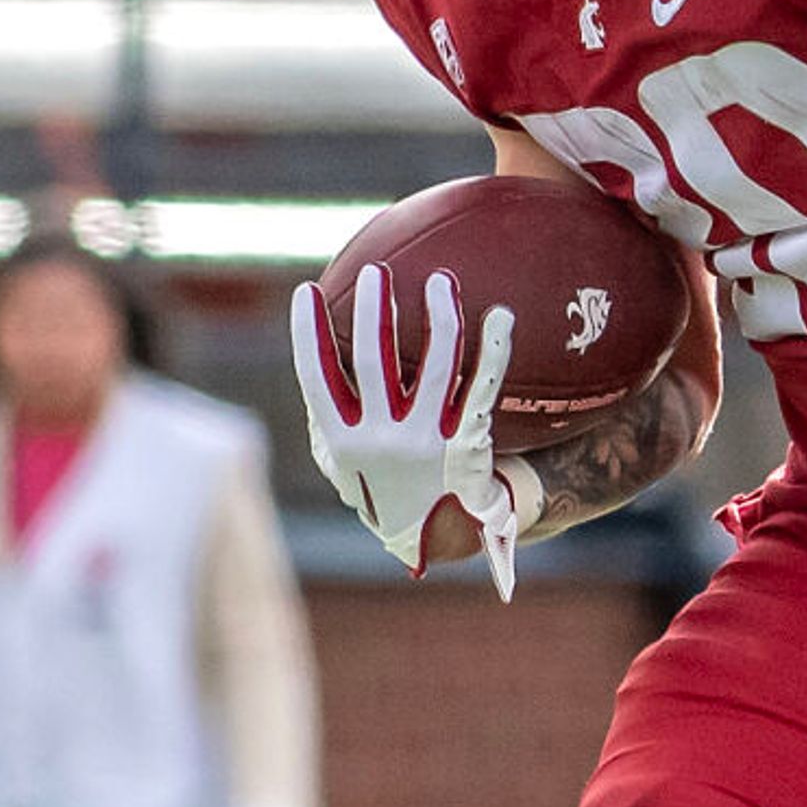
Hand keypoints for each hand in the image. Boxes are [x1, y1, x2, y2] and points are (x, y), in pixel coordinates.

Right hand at [289, 263, 543, 598]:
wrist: (441, 535)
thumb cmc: (386, 491)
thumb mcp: (342, 467)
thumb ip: (323, 421)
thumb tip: (310, 363)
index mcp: (344, 441)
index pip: (318, 378)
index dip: (308, 335)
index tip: (305, 291)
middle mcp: (384, 439)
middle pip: (374, 363)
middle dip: (373, 312)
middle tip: (376, 272)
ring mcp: (429, 440)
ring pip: (437, 368)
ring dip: (439, 318)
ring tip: (440, 280)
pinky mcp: (470, 441)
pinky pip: (484, 387)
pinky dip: (494, 349)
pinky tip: (501, 316)